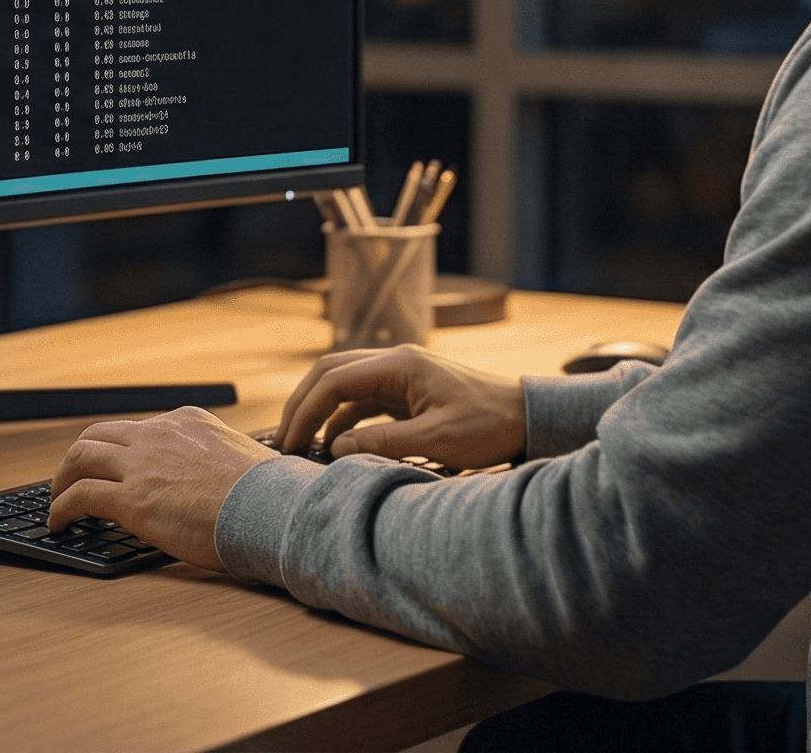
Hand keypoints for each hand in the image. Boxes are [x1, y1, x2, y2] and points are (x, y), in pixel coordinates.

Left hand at [45, 406, 272, 569]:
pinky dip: (61, 507)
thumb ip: (215, 462)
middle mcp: (158, 434)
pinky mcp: (130, 498)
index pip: (139, 429)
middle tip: (71, 478)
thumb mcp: (239, 458)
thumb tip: (216, 484)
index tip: (113, 467)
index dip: (118, 450)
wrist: (269, 507)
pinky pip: (80, 496)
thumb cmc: (267, 494)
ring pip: (80, 457)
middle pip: (98, 435)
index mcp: (186, 422)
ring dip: (61, 478)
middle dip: (79, 456)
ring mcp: (141, 464)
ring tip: (56, 499)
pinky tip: (59, 522)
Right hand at [276, 344, 526, 470]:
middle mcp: (395, 363)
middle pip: (330, 374)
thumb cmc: (489, 425)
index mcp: (401, 365)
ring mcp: (400, 376)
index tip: (290, 441)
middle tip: (284, 440)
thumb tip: (336, 448)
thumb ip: (384, 443)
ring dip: (320, 412)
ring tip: (302, 446)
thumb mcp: (437, 439)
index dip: (306, 410)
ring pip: (343, 386)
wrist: (526, 418)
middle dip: (302, 405)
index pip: (335, 380)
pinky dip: (342, 420)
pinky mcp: (406, 393)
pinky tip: (333, 445)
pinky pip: (362, 402)